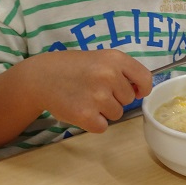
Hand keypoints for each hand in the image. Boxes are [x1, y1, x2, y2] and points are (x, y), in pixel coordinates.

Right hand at [28, 49, 152, 132]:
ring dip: (104, 110)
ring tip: (86, 97)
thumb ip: (123, 71)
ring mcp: (98, 96)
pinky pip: (102, 126)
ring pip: (117, 113)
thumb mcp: (101, 58)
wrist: (41, 76)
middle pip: (129, 99)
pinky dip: (93, 122)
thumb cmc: (73, 67)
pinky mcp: (86, 115)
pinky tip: (80, 109)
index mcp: (115, 58)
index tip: (136, 91)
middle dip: (115, 97)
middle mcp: (109, 76)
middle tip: (95, 89)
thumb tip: (141, 91)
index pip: (145, 78)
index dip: (142, 88)